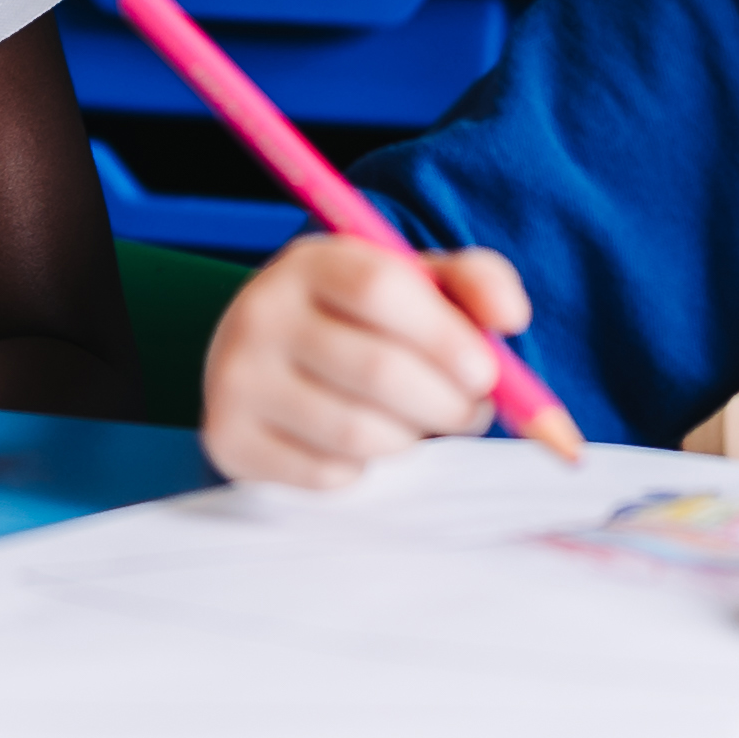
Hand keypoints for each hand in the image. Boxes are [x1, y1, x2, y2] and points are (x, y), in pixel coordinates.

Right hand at [199, 232, 537, 487]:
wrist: (267, 358)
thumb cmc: (363, 321)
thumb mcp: (416, 284)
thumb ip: (476, 284)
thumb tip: (510, 319)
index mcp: (311, 263)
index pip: (379, 288)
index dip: (444, 335)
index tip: (483, 371)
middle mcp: (261, 313)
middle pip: (377, 370)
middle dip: (447, 405)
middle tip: (469, 411)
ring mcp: (236, 378)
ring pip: (356, 433)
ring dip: (411, 440)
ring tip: (418, 426)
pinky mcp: (228, 438)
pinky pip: (326, 475)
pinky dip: (364, 470)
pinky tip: (361, 446)